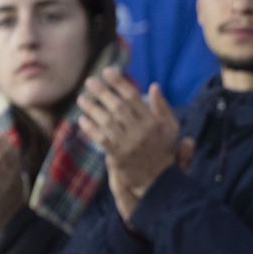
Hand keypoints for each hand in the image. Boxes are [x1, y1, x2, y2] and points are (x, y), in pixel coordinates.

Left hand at [77, 69, 179, 223]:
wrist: (159, 182)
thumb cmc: (164, 151)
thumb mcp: (170, 128)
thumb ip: (162, 107)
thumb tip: (154, 86)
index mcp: (153, 121)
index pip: (133, 97)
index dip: (119, 82)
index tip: (107, 71)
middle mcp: (141, 131)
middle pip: (118, 106)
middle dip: (102, 92)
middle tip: (90, 81)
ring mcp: (129, 144)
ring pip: (107, 121)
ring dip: (92, 108)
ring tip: (81, 99)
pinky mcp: (118, 157)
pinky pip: (101, 139)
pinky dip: (90, 128)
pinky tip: (82, 119)